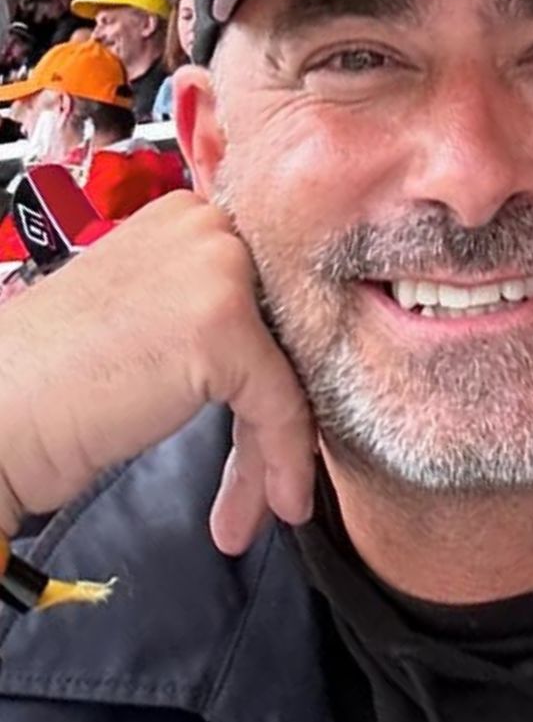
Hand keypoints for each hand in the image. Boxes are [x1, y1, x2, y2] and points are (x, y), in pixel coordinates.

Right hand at [0, 191, 315, 555]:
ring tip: (256, 505)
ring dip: (273, 450)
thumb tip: (291, 348)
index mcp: (191, 216)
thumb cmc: (52, 378)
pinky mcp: (223, 326)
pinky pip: (281, 403)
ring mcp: (218, 271)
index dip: (279, 367)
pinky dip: (282, 458)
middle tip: (263, 481)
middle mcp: (209, 227)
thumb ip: (210, 307)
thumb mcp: (147, 311)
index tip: (277, 424)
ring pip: (286, 372)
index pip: (273, 296)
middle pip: (284, 333)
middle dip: (275, 415)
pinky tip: (276, 502)